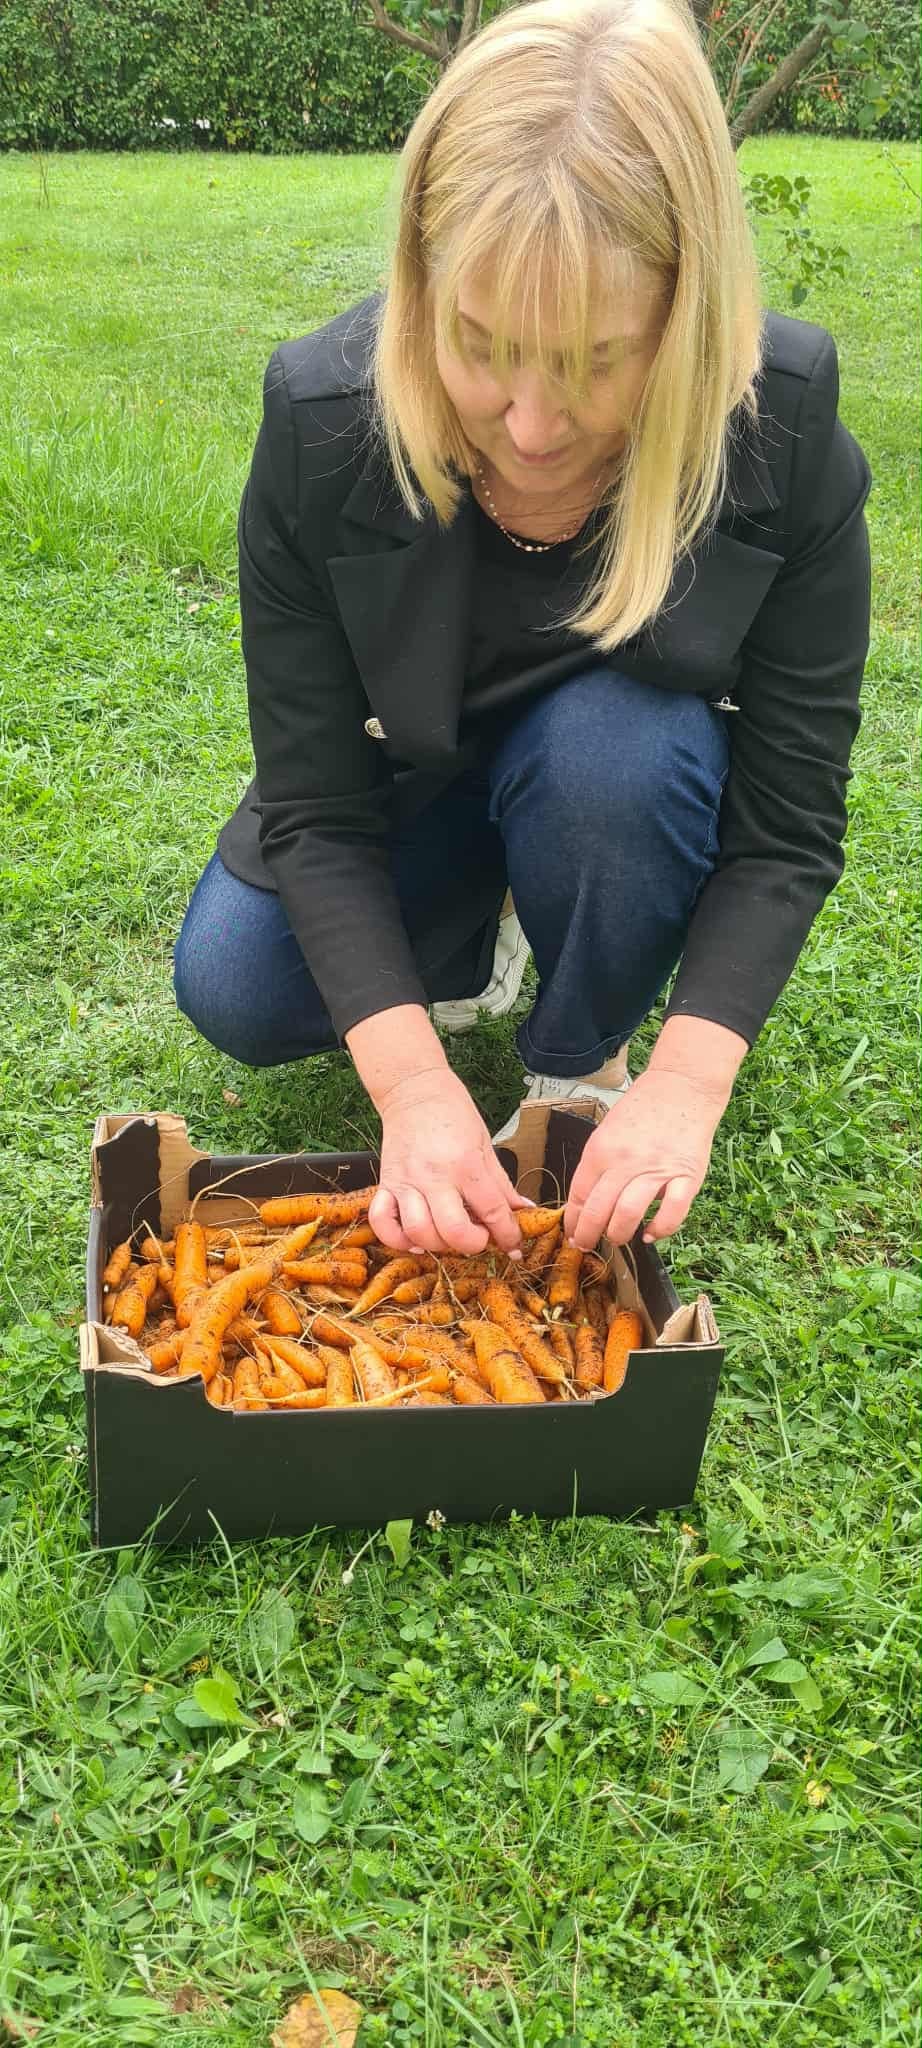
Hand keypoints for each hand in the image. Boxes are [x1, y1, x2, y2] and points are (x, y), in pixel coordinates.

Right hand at [370, 1068, 529, 1256]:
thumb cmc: (453, 1113)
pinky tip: (415, 1237)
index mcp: (466, 1164)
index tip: (514, 1246)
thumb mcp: (486, 1144)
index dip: (508, 1235)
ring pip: (419, 1232)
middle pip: (454, 1232)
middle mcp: (434, 1176)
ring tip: (450, 1235)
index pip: (493, 1212)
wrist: (413, 1089)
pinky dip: (397, 1239)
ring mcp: (406, 1182)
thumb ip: (502, 1184)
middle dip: (474, 1244)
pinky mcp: (386, 1183)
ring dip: (439, 1244)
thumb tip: (524, 1210)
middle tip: (480, 1237)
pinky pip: (382, 1222)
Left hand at [563, 1067, 726, 1249]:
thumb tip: (584, 1201)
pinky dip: (659, 1230)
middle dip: (588, 1235)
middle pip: (598, 1211)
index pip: (578, 1195)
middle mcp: (626, 1162)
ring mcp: (657, 1170)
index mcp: (601, 1150)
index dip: (573, 1220)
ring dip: (618, 1234)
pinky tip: (650, 1233)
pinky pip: (671, 1214)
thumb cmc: (643, 1109)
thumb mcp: (606, 1131)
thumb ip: (597, 1164)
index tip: (572, 1232)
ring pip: (628, 1215)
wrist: (682, 1088)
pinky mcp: (686, 1177)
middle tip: (587, 1243)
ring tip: (616, 1238)